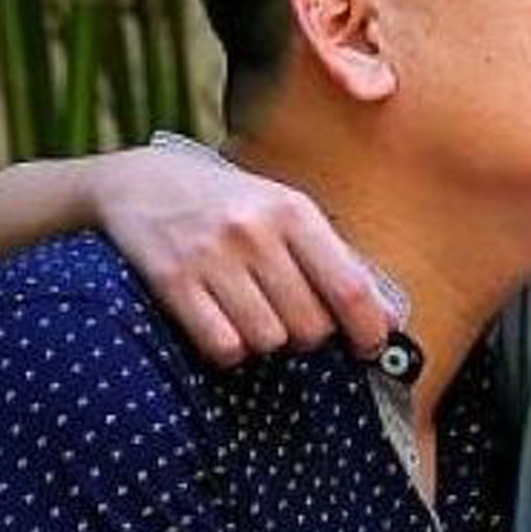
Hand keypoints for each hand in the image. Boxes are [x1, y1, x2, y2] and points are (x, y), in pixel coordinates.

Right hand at [93, 147, 393, 364]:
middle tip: (292, 317)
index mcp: (293, 211)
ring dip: (267, 341)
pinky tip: (223, 325)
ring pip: (268, 340)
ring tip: (254, 313)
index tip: (373, 347)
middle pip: (309, 324)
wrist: (141, 182)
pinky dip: (230, 349)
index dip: (368, 328)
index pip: (348, 285)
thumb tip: (389, 320)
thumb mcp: (286, 213)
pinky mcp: (172, 281)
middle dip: (309, 335)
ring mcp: (211, 256)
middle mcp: (255, 231)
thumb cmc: (229, 204)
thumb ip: (338, 262)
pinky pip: (223, 346)